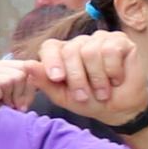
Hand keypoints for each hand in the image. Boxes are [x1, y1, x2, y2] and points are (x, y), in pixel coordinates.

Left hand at [27, 29, 147, 125]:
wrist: (119, 109)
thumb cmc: (89, 101)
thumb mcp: (62, 96)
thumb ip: (44, 81)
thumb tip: (27, 65)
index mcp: (62, 53)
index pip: (50, 46)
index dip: (51, 61)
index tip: (57, 78)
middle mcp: (79, 43)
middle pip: (71, 50)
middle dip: (77, 78)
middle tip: (84, 96)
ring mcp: (100, 39)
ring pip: (90, 51)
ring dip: (97, 78)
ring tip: (102, 92)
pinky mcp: (120, 41)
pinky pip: (111, 50)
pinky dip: (112, 71)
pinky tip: (116, 79)